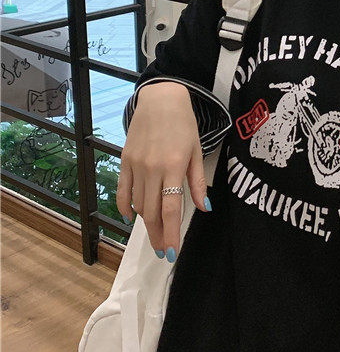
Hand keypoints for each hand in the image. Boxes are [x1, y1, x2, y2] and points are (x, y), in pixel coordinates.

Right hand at [116, 81, 211, 260]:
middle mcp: (152, 169)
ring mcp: (136, 166)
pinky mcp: (124, 161)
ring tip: (156, 233)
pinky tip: (132, 217)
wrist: (160, 99)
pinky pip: (123, 191)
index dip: (171, 233)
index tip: (172, 252)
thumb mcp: (196, 150)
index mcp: (174, 166)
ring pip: (138, 204)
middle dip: (158, 235)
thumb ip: (198, 181)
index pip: (172, 208)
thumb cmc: (184, 123)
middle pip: (153, 212)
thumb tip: (205, 208)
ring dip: (147, 222)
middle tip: (163, 252)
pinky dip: (126, 207)